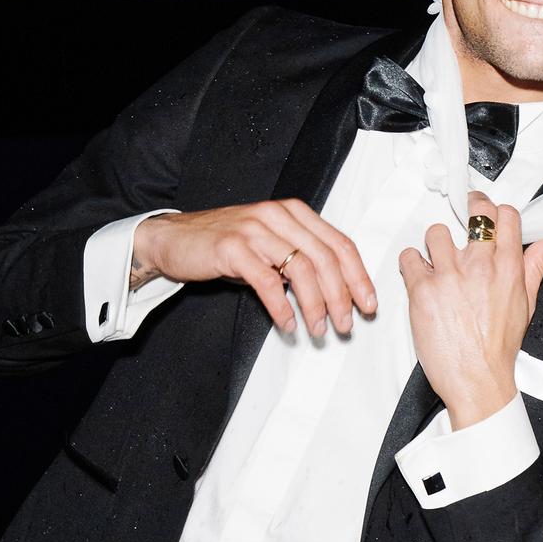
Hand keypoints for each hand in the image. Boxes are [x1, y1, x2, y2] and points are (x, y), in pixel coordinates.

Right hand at [136, 202, 376, 336]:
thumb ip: (301, 257)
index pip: (340, 244)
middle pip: (325, 258)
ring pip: (301, 268)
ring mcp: (254, 229)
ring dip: (316, 304)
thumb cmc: (226, 246)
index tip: (369, 305)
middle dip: (342, 296)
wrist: (173, 239)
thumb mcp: (270, 244)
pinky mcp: (231, 247)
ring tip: (319, 329)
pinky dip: (282, 307)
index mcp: (294, 212)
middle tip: (346, 325)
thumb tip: (339, 290)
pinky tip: (288, 324)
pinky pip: (266, 281)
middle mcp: (277, 215)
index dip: (359, 277)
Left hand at [400, 198, 542, 428]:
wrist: (477, 380)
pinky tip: (421, 277)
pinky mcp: (422, 289)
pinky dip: (412, 264)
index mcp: (508, 267)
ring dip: (436, 244)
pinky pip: (409, 257)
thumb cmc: (498, 348)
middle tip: (463, 216)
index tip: (486, 213)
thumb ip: (535, 266)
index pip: (505, 215)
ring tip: (439, 261)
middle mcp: (479, 266)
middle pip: (475, 211)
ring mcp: (449, 275)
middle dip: (469, 209)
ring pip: (436, 231)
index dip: (495, 211)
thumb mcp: (526, 304)